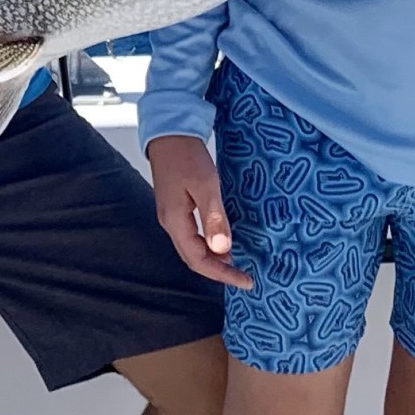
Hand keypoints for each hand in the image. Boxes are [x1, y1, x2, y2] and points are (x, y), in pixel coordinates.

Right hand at [146, 132, 252, 288]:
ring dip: (213, 260)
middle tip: (244, 278)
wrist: (168, 133)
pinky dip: (207, 246)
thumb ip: (214, 219)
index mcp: (175, 221)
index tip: (246, 281)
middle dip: (218, 271)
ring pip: (191, 248)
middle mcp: (170, 223)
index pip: (198, 261)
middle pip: (193, 259)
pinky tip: (221, 243)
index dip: (222, 274)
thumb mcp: (205, 185)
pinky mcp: (175, 208)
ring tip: (236, 264)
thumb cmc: (187, 156)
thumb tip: (223, 250)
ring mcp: (171, 216)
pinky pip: (191, 236)